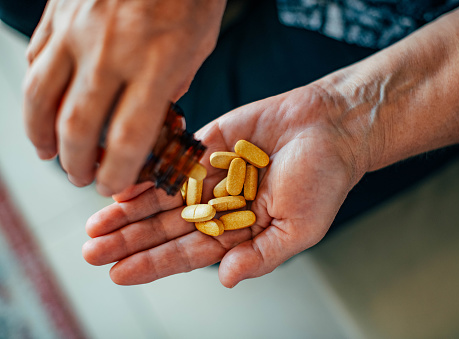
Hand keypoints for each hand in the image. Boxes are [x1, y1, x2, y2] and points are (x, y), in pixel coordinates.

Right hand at [23, 0, 226, 194]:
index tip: (113, 185)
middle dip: (76, 163)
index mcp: (155, 63)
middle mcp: (109, 50)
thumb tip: (149, 117)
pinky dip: (34, 95)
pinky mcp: (56, 15)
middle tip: (81, 177)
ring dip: (41, 135)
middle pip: (78, 126)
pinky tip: (40, 112)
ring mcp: (76, 30)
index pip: (128, 137)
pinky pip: (34, 62)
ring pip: (40, 97)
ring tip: (49, 155)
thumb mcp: (197, 45)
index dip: (117, 172)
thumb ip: (171, 85)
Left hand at [82, 84, 367, 286]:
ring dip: (128, 211)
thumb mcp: (299, 228)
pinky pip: (173, 162)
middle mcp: (219, 205)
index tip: (119, 274)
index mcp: (240, 230)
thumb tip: (225, 279)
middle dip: (130, 241)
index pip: (189, 253)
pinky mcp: (208, 145)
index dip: (154, 264)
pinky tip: (121, 188)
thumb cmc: (324, 180)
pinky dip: (148, 174)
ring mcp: (211, 176)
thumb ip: (262, 255)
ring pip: (162, 197)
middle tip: (92, 253)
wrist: (331, 126)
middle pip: (166, 228)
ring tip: (95, 226)